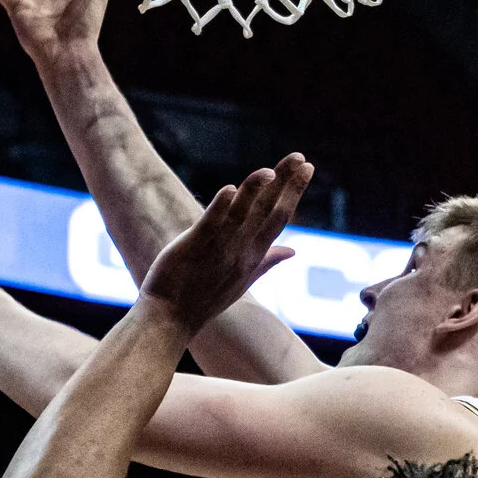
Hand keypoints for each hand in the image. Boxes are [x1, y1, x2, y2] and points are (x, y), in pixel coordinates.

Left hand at [138, 156, 312, 333]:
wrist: (170, 320)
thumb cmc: (205, 299)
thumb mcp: (243, 279)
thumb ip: (268, 261)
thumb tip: (292, 250)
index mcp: (253, 256)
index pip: (279, 218)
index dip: (294, 192)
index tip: (307, 167)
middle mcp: (240, 251)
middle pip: (268, 212)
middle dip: (286, 184)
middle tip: (301, 158)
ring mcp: (218, 250)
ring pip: (241, 215)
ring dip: (256, 191)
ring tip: (270, 170)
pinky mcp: (193, 247)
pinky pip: (210, 225)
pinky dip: (221, 207)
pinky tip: (231, 188)